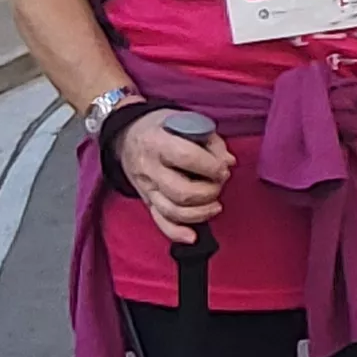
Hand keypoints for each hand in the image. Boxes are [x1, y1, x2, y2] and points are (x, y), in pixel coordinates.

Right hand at [117, 113, 232, 243]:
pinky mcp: (147, 202)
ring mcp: (147, 188)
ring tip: (215, 205)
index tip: (223, 168)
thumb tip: (228, 161)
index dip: (211, 166)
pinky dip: (177, 233)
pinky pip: (161, 223)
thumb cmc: (162, 127)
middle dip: (209, 192)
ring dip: (201, 213)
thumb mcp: (184, 120)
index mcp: (158, 142)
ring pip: (173, 211)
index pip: (186, 158)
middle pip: (181, 191)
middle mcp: (149, 168)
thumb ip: (209, 139)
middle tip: (219, 184)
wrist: (128, 136)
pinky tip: (193, 236)